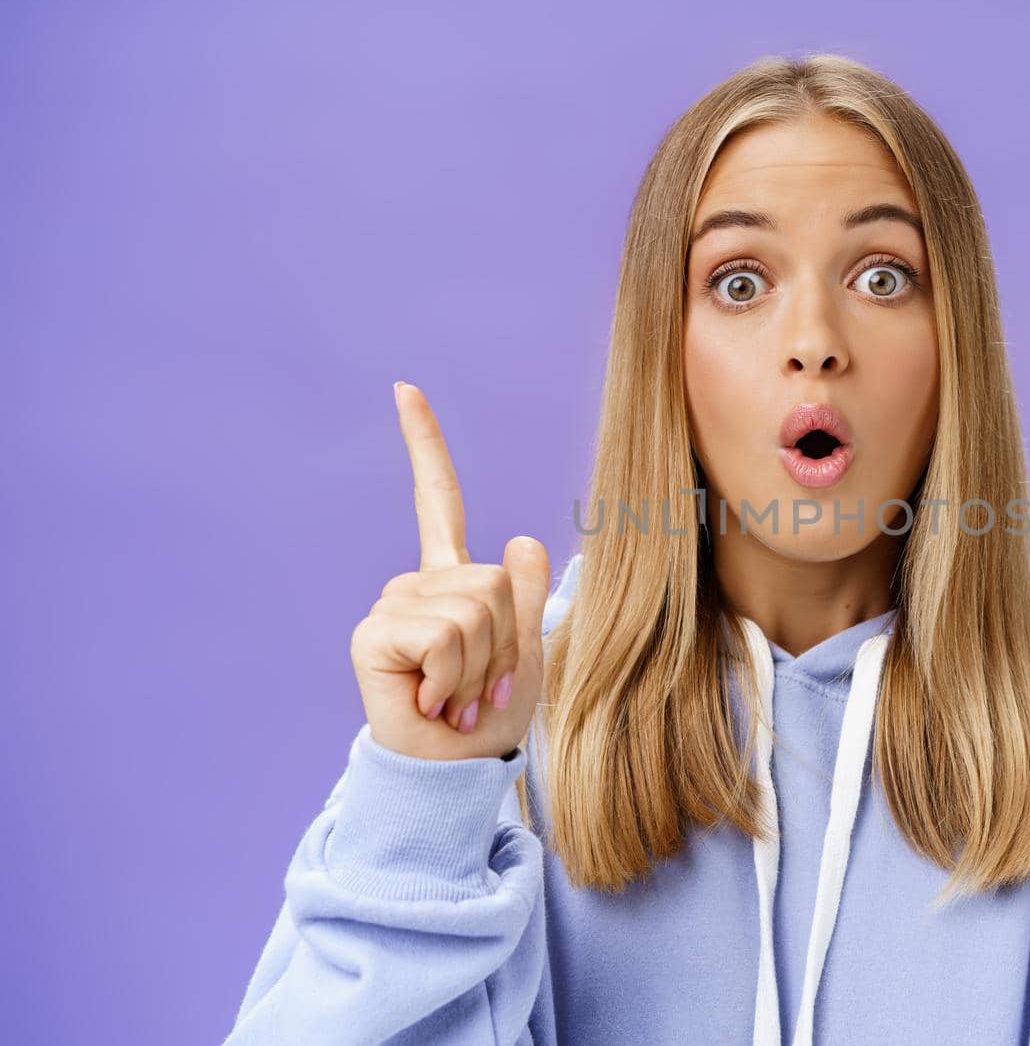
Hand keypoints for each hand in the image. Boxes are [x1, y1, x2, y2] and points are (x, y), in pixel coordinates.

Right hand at [348, 381, 549, 760]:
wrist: (459, 767)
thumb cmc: (492, 713)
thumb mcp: (529, 648)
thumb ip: (528, 597)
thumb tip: (521, 541)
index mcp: (451, 578)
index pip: (438, 500)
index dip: (424, 445)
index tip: (405, 389)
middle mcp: (415, 585)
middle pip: (493, 580)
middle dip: (505, 641)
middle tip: (482, 684)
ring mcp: (392, 606)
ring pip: (476, 608)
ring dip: (484, 665)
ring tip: (460, 694)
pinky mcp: (374, 635)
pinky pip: (446, 635)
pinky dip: (456, 677)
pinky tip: (434, 700)